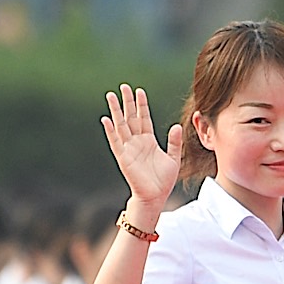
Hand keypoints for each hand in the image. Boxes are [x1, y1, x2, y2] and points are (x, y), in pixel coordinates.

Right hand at [102, 85, 184, 206]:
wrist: (155, 196)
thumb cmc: (164, 180)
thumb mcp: (173, 158)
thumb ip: (174, 142)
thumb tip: (177, 126)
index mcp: (149, 141)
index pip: (144, 118)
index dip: (142, 105)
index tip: (139, 91)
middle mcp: (137, 142)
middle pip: (130, 117)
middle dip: (127, 102)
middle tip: (123, 86)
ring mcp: (129, 149)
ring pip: (121, 125)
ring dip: (116, 111)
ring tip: (111, 96)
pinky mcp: (123, 158)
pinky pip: (115, 142)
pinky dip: (110, 131)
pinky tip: (106, 119)